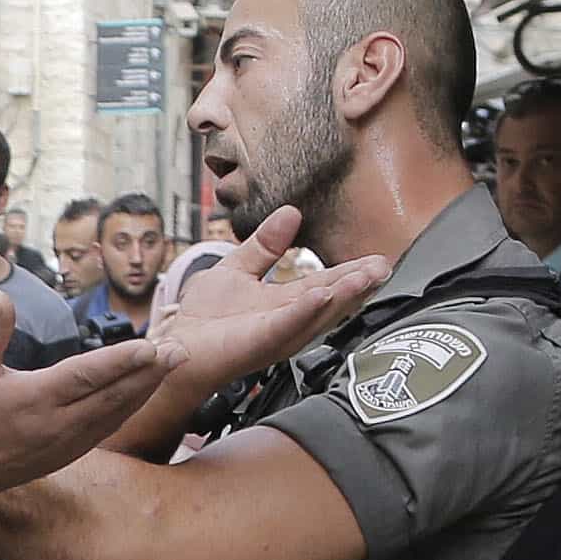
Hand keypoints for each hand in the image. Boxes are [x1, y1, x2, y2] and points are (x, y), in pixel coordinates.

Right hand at [0, 299, 166, 483]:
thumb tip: (3, 296)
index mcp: (35, 399)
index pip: (84, 377)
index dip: (119, 362)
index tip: (150, 347)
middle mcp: (59, 423)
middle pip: (114, 395)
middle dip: (150, 372)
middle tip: (181, 349)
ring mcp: (71, 441)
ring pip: (119, 411)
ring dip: (149, 386)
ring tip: (175, 361)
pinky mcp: (77, 450)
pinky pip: (114, 424)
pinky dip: (135, 403)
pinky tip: (151, 385)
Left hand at [140, 207, 393, 396]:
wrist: (176, 347)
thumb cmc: (204, 320)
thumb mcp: (237, 269)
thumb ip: (265, 245)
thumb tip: (290, 212)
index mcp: (285, 302)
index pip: (325, 283)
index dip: (351, 272)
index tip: (378, 259)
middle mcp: (287, 320)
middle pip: (330, 300)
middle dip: (358, 284)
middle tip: (384, 267)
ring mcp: (275, 333)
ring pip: (316, 313)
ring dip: (343, 295)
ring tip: (366, 277)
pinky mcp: (258, 342)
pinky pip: (286, 325)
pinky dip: (305, 310)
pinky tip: (322, 295)